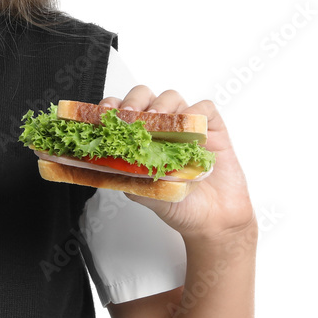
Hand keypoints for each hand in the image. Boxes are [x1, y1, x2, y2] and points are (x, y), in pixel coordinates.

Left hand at [98, 86, 255, 241]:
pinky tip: (189, 128)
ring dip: (161, 104)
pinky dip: (195, 112)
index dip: (112, 108)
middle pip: (144, 97)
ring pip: (171, 98)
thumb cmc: (179, 205)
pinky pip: (204, 109)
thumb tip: (104, 164)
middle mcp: (161, 128)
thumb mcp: (144, 194)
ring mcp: (186, 126)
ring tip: (157, 119)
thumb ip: (125, 177)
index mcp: (140, 139)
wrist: (213, 220)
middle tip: (131, 116)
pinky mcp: (212, 128)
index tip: (105, 114)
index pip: (121, 112)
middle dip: (134, 101)